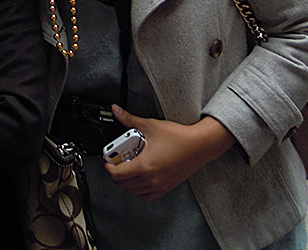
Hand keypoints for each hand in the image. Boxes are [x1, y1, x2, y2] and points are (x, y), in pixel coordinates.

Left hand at [104, 104, 234, 201]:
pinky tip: (139, 177)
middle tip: (116, 160)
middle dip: (115, 172)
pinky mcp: (166, 187)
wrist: (200, 145)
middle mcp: (151, 179)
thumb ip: (129, 119)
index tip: (107, 159)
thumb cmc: (179, 137)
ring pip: (133, 192)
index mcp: (145, 166)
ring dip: (126, 181)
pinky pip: (147, 196)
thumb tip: (116, 111)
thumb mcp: (150, 125)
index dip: (108, 166)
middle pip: (123, 184)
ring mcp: (159, 185)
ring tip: (127, 167)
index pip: (117, 174)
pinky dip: (139, 190)